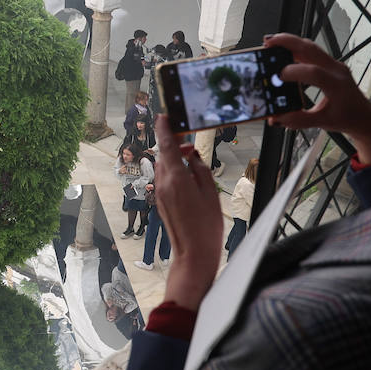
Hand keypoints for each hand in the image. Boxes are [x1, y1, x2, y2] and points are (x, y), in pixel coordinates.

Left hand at [153, 114, 222, 311]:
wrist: (193, 254)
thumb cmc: (207, 226)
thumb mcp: (211, 192)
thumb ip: (200, 169)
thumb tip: (192, 155)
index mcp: (176, 178)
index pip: (166, 145)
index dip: (165, 128)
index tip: (165, 116)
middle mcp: (163, 183)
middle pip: (164, 154)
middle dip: (174, 144)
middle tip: (189, 140)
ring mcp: (160, 193)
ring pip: (163, 166)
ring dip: (174, 158)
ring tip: (192, 159)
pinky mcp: (161, 202)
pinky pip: (165, 179)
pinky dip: (173, 171)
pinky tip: (188, 176)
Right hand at [264, 33, 370, 164]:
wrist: (363, 116)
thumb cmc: (347, 118)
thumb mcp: (323, 122)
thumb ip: (299, 120)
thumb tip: (276, 117)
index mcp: (337, 85)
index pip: (315, 73)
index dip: (295, 72)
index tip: (279, 76)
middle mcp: (337, 70)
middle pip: (311, 49)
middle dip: (288, 43)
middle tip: (268, 43)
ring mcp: (334, 65)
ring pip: (311, 46)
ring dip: (290, 42)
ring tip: (271, 43)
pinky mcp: (330, 64)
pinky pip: (312, 51)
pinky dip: (296, 47)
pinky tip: (283, 50)